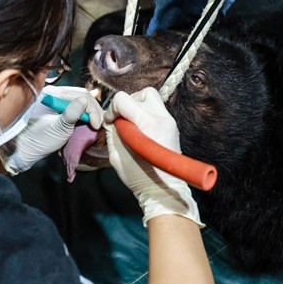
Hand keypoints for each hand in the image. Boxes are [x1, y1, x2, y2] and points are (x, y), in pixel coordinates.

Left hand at [1, 86, 103, 174]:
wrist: (25, 150)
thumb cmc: (39, 140)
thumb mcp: (57, 129)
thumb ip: (70, 114)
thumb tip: (85, 100)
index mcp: (51, 94)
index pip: (79, 94)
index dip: (91, 109)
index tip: (96, 125)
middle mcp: (54, 93)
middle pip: (81, 95)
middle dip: (93, 109)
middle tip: (98, 124)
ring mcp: (56, 100)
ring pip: (80, 100)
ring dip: (90, 111)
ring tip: (96, 122)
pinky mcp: (58, 109)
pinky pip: (75, 105)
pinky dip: (85, 111)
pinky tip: (91, 114)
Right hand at [104, 88, 201, 226]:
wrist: (165, 190)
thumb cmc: (139, 176)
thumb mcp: (116, 155)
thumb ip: (112, 133)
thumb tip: (111, 121)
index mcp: (147, 123)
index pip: (122, 98)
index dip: (111, 109)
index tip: (110, 123)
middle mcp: (161, 117)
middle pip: (140, 93)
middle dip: (126, 104)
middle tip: (121, 122)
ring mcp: (169, 121)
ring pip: (150, 97)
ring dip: (137, 106)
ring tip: (131, 124)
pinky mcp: (172, 125)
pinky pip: (156, 109)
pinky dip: (145, 113)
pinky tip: (140, 130)